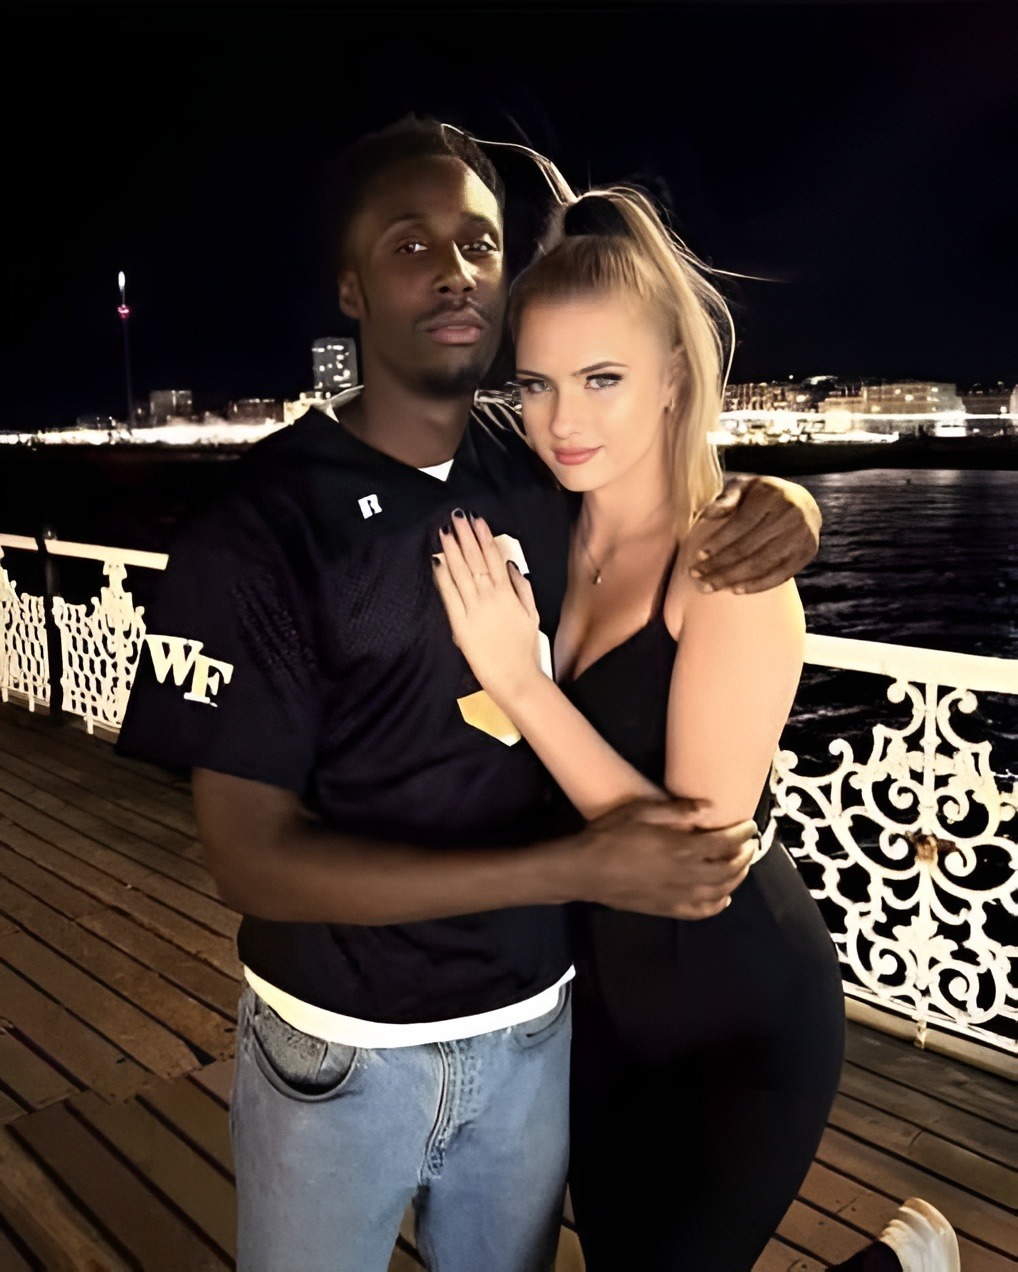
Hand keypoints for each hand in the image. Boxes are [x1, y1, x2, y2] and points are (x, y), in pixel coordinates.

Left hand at [433, 512, 542, 700]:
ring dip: (453, 551)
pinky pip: (450, 596)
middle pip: (475, 560)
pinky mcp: (460, 624)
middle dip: (466, 536)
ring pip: (461, 573)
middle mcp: (490, 597)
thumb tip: (511, 566)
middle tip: (457, 517)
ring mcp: (473, 609)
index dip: (484, 538)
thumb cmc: (524, 648)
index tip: (477, 521)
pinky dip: (443, 578)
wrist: (514, 676)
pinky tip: (438, 562)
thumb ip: (522, 589)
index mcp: (508, 593)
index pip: (493, 558)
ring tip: (445, 532)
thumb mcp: (531, 614)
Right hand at [582, 796, 757, 919]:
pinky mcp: (667, 909)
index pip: (724, 843)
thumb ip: (676, 810)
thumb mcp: (641, 811)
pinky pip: (701, 911)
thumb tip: (708, 808)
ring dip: (736, 878)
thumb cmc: (610, 835)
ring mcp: (678, 895)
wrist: (585, 871)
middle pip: (728, 870)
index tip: (749, 825)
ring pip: (720, 891)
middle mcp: (686, 875)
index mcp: (681, 849)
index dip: (741, 834)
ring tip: (741, 866)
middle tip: (749, 844)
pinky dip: (718, 905)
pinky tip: (724, 898)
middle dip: (744, 856)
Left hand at [691, 474, 821, 593]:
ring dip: (733, 579)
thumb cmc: (763, 495)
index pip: (742, 524)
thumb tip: (706, 514)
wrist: (803, 502)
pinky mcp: (807, 554)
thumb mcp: (745, 487)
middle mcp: (791, 516)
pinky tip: (736, 590)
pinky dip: (756, 585)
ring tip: (711, 586)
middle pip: (750, 548)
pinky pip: (780, 575)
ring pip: (762, 564)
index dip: (719, 541)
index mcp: (772, 496)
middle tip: (698, 576)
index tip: (698, 556)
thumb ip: (727, 498)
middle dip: (720, 565)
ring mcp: (802, 537)